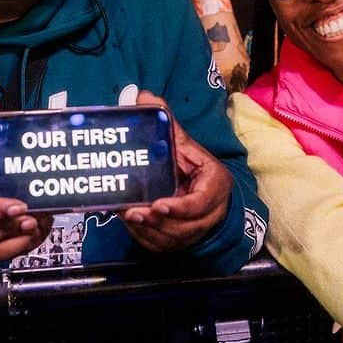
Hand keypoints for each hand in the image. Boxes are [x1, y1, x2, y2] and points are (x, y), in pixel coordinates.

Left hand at [121, 90, 231, 252]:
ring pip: (170, 239)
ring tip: (126, 214)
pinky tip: (128, 222)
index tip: (158, 205)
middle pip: (183, 227)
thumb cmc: (195, 169)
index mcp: (215, 188)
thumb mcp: (186, 145)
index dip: (180, 207)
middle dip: (155, 222)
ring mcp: (193, 233)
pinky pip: (159, 245)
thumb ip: (168, 124)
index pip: (200, 204)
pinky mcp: (178, 243)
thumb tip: (144, 97)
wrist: (206, 195)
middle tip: (132, 211)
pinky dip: (142, 235)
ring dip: (146, 229)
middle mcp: (208, 215)